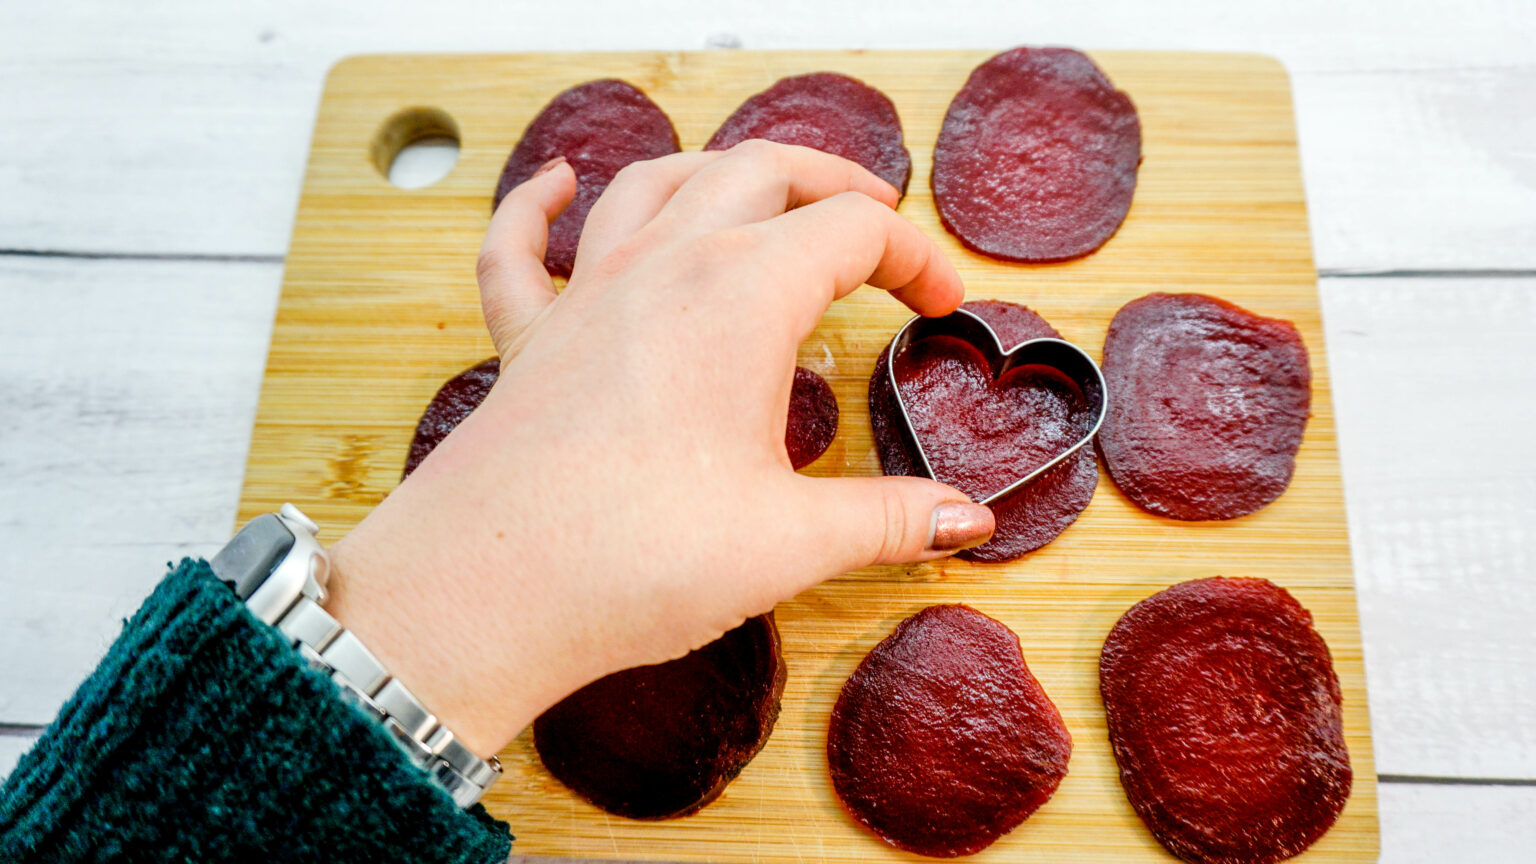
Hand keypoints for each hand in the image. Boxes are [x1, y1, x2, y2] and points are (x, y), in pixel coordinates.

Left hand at [324, 141, 994, 756]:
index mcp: (742, 295)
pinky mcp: (527, 341)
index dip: (914, 257)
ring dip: (716, 171)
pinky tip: (556, 185)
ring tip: (755, 188)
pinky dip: (540, 203)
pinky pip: (521, 245)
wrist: (486, 593)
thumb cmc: (636, 556)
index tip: (941, 305)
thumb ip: (889, 521)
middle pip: (760, 172)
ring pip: (655, 182)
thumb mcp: (789, 542)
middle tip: (873, 221)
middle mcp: (663, 268)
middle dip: (830, 183)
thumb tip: (966, 521)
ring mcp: (586, 295)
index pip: (852, 232)